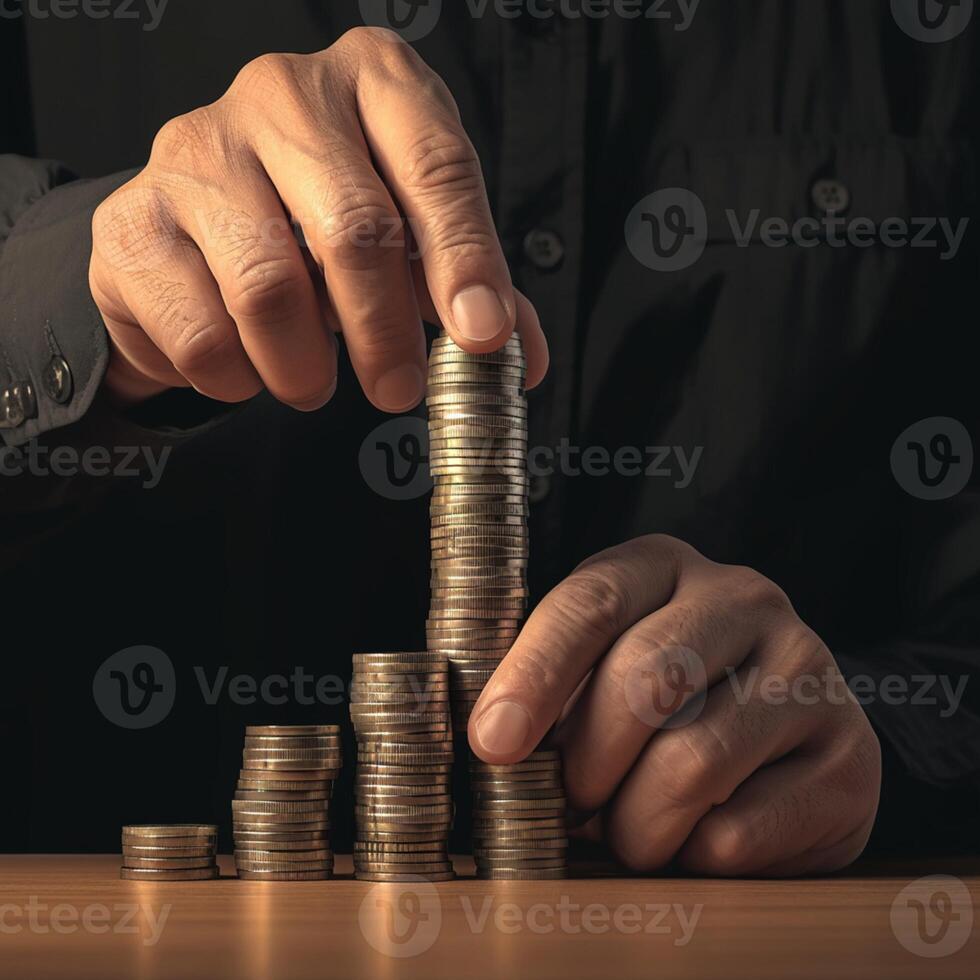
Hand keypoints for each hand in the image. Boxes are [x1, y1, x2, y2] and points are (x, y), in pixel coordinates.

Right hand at [90, 28, 547, 407]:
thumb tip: (520, 355)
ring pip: (269, 288)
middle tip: (397, 389)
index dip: (466, 262)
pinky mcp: (133, 220)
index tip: (482, 338)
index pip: (436, 168)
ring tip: (314, 382)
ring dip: (304, 366)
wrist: (197, 226)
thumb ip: (468, 286)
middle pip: (354, 228)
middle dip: (385, 332)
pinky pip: (201, 332)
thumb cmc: (319, 220)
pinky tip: (249, 366)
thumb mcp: (410, 235)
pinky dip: (238, 376)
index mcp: (372, 81)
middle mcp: (282, 93)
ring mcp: (195, 148)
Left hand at [469, 535, 881, 875]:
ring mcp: (808, 672)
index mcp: (666, 566)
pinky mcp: (848, 756)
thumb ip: (555, 684)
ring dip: (636, 825)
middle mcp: (745, 600)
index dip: (534, 675)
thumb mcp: (605, 660)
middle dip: (588, 763)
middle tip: (573, 804)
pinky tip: (693, 837)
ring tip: (629, 831)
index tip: (494, 743)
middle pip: (644, 680)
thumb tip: (490, 741)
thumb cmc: (670, 694)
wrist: (791, 725)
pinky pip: (741, 832)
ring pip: (692, 764)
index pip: (593, 603)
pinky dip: (693, 855)